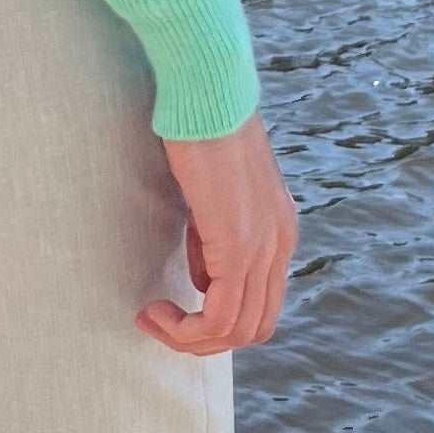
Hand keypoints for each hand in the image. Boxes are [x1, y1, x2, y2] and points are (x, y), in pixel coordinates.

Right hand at [137, 110, 296, 356]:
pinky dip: (185, 328)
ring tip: (151, 317)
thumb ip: (214, 237)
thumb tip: (203, 279)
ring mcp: (265, 247)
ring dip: (188, 338)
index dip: (216, 319)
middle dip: (203, 339)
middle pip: (256, 328)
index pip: (261, 305)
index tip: (172, 302)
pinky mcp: (240, 246)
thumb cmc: (201, 130)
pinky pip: (220, 316)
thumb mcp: (213, 197)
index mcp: (279, 232)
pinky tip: (154, 309)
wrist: (208, 93)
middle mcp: (281, 244)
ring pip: (238, 331)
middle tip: (160, 321)